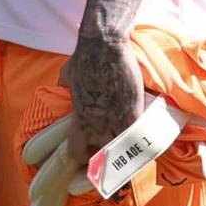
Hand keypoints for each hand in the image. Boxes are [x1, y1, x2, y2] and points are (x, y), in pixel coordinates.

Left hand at [63, 36, 145, 164]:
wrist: (104, 46)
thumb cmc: (82, 59)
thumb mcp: (65, 78)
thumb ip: (64, 91)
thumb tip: (61, 93)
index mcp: (79, 119)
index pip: (77, 152)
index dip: (83, 156)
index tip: (88, 156)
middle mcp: (97, 124)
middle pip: (102, 158)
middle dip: (106, 160)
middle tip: (112, 155)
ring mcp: (117, 120)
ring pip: (122, 151)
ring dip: (126, 153)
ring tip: (131, 153)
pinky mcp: (134, 112)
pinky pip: (138, 139)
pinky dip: (141, 144)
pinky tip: (145, 145)